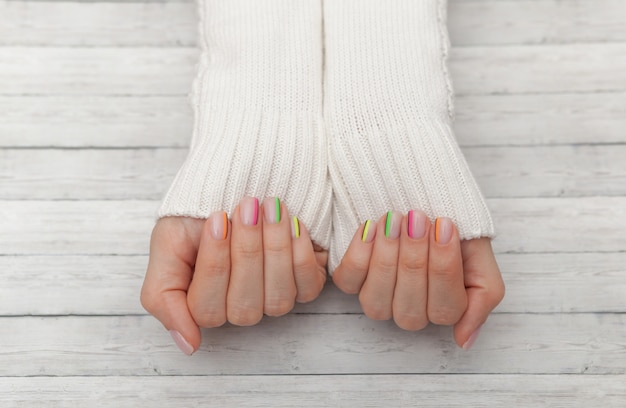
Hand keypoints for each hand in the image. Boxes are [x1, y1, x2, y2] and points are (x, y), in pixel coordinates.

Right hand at [140, 197, 326, 354]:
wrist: (236, 180)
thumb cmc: (198, 214)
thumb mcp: (166, 244)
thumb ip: (162, 295)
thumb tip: (188, 345)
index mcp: (205, 304)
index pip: (208, 310)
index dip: (214, 264)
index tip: (217, 219)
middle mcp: (241, 307)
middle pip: (244, 306)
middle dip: (246, 251)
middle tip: (246, 206)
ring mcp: (274, 298)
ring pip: (278, 299)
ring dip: (275, 248)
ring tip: (270, 206)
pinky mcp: (306, 282)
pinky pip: (308, 285)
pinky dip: (301, 252)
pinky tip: (293, 221)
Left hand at [332, 210, 504, 348]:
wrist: (422, 194)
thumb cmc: (449, 227)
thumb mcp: (480, 256)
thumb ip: (483, 296)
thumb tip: (464, 340)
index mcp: (442, 309)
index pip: (444, 309)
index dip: (444, 267)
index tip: (445, 225)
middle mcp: (407, 310)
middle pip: (410, 306)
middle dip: (415, 259)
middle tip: (418, 219)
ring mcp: (376, 297)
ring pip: (376, 300)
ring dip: (386, 258)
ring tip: (395, 220)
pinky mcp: (350, 278)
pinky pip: (348, 280)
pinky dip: (359, 253)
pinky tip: (372, 227)